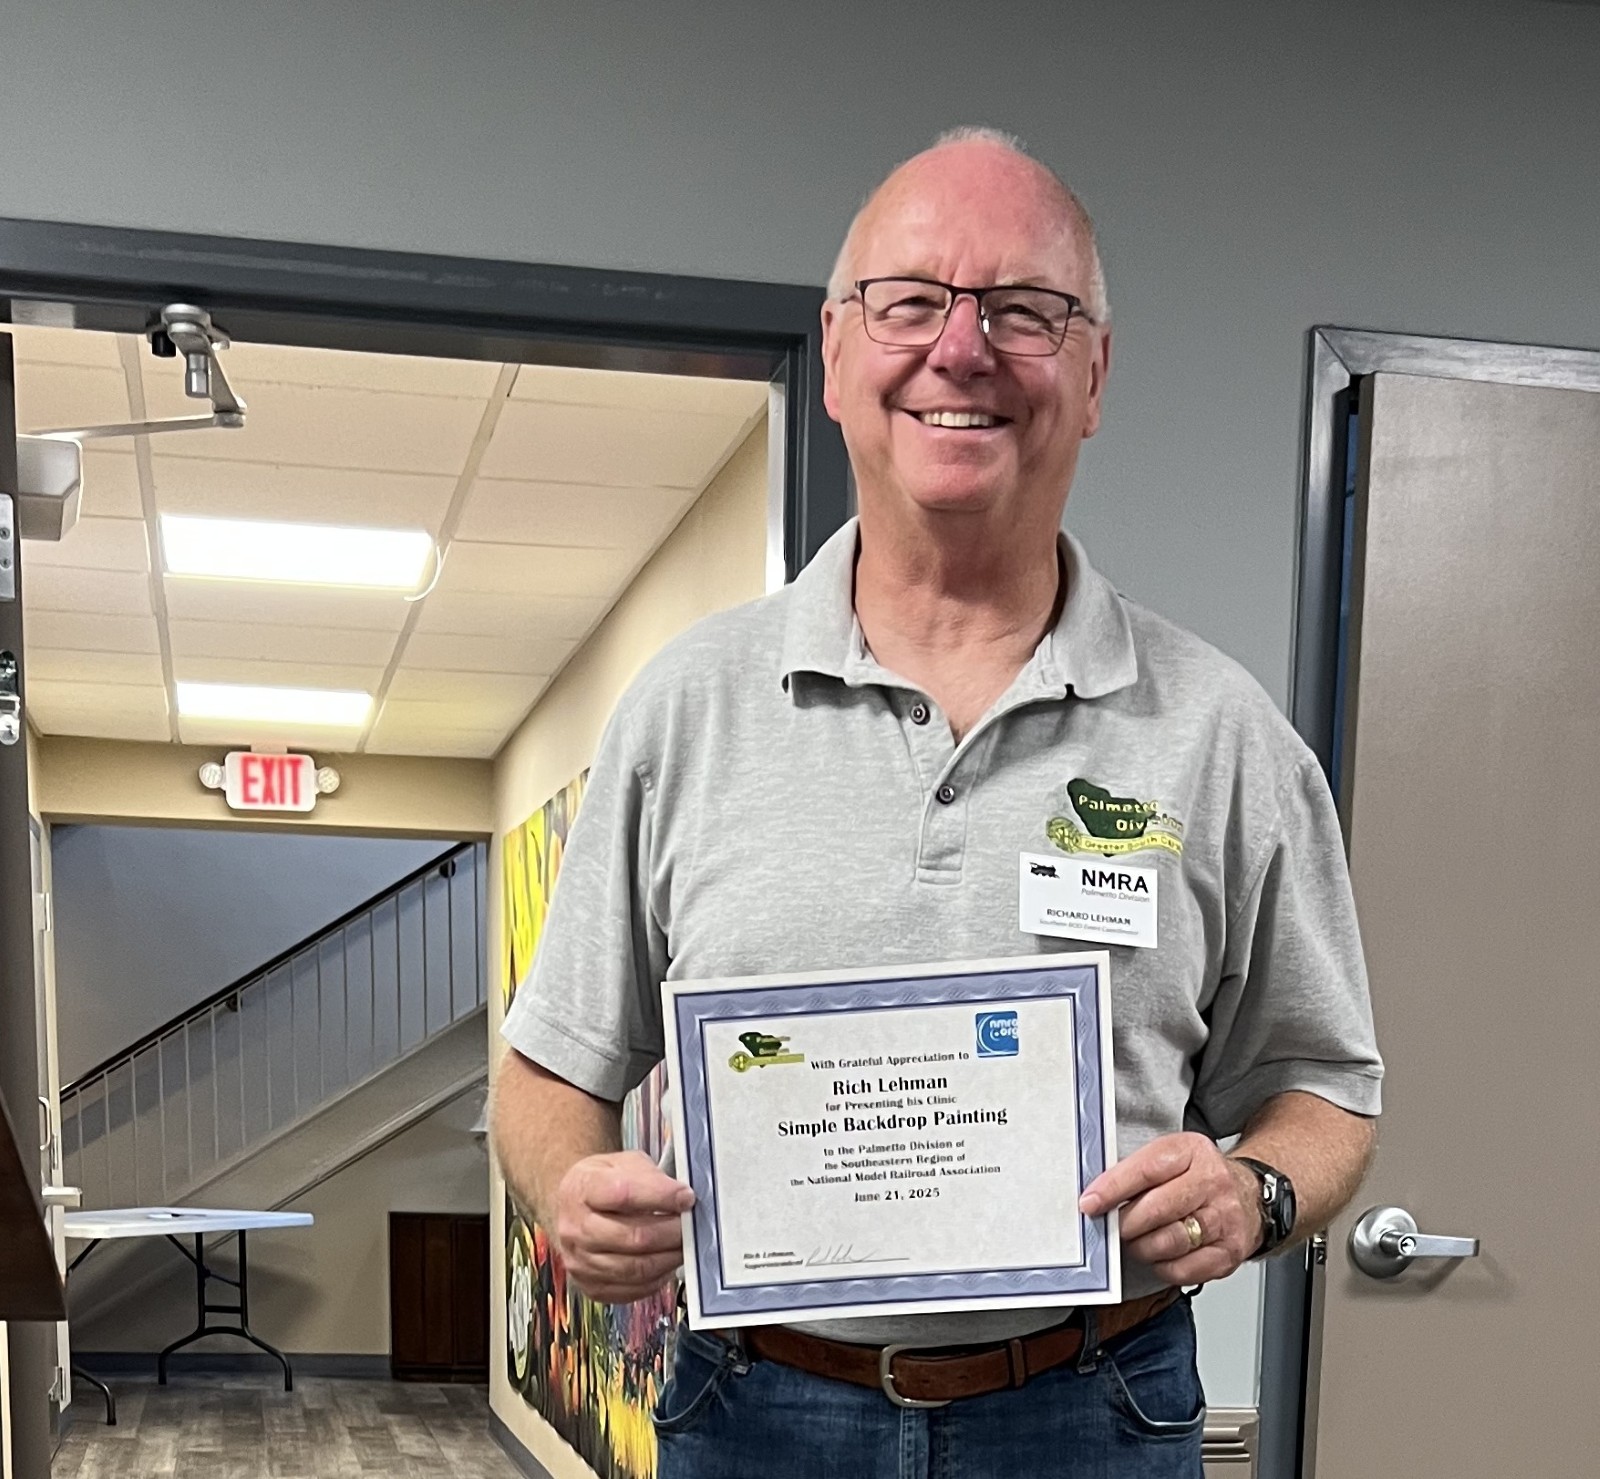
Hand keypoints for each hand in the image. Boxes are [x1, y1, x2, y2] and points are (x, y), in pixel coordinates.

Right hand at [552, 1150, 694, 1303]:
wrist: (573, 1208)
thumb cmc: (604, 1183)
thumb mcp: (624, 1163)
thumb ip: (651, 1177)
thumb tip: (682, 1197)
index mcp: (582, 1189)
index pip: (624, 1194)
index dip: (661, 1196)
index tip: (687, 1197)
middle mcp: (575, 1228)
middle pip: (632, 1237)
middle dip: (671, 1233)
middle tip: (692, 1225)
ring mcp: (580, 1261)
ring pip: (635, 1269)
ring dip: (668, 1258)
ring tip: (684, 1245)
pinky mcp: (591, 1286)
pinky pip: (632, 1289)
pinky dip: (657, 1278)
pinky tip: (667, 1262)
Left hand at [1079, 1133, 1261, 1285]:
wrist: (1251, 1196)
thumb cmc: (1201, 1177)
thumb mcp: (1173, 1156)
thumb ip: (1138, 1171)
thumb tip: (1097, 1196)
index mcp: (1192, 1151)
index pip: (1145, 1169)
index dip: (1112, 1189)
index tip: (1090, 1203)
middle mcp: (1213, 1183)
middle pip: (1157, 1209)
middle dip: (1126, 1223)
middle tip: (1114, 1227)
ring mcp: (1224, 1218)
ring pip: (1170, 1241)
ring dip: (1142, 1247)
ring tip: (1136, 1242)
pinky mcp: (1230, 1252)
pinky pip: (1185, 1269)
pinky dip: (1163, 1267)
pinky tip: (1159, 1256)